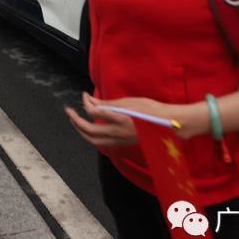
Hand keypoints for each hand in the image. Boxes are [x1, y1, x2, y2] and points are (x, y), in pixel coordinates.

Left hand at [64, 92, 189, 147]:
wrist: (168, 124)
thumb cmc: (151, 109)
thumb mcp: (129, 101)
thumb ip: (109, 103)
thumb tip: (92, 101)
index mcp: (120, 119)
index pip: (94, 113)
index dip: (85, 103)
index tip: (84, 95)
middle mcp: (118, 132)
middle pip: (89, 130)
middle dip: (75, 121)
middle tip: (69, 111)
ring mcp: (121, 140)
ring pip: (94, 141)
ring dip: (81, 131)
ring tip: (75, 121)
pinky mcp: (123, 143)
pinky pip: (102, 143)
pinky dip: (92, 136)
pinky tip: (90, 129)